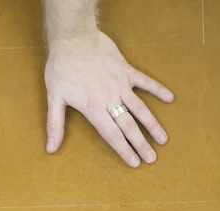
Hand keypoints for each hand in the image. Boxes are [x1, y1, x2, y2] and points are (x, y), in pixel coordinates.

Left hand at [44, 30, 173, 166]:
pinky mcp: (126, 70)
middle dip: (141, 144)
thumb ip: (54, 125)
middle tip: (152, 158)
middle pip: (128, 126)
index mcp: (93, 108)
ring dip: (152, 124)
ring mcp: (120, 84)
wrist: (73, 38)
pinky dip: (157, 89)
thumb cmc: (61, 68)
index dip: (123, 150)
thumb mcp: (54, 98)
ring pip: (140, 108)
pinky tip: (170, 98)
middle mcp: (110, 99)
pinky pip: (145, 81)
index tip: (134, 162)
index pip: (111, 135)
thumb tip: (50, 148)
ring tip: (163, 139)